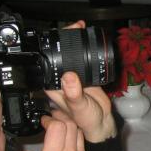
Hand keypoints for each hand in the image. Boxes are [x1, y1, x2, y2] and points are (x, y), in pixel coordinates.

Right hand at [18, 116, 97, 150]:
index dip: (50, 119)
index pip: (57, 127)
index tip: (43, 121)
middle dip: (61, 118)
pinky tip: (67, 149)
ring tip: (60, 131)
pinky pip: (83, 148)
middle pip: (71, 125)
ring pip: (80, 134)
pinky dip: (76, 143)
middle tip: (52, 121)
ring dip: (70, 128)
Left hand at [43, 21, 116, 142]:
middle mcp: (61, 79)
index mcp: (53, 85)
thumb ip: (74, 94)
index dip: (53, 47)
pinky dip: (87, 49)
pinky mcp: (86, 75)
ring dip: (76, 41)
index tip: (62, 35)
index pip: (48, 61)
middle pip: (59, 54)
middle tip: (76, 27)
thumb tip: (68, 77)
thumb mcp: (79, 107)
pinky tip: (90, 40)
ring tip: (81, 28)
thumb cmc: (86, 119)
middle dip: (65, 38)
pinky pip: (84, 59)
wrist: (102, 122)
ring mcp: (73, 76)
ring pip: (71, 54)